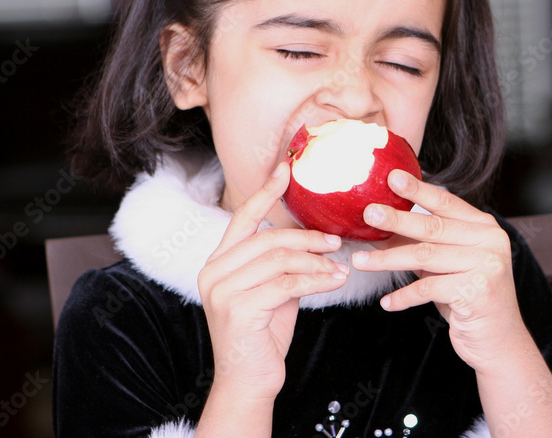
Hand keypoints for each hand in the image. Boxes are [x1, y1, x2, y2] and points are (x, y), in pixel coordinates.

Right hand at [196, 162, 348, 399]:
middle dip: (307, 237)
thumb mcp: (273, 291)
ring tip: (339, 268)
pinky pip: (286, 284)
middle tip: (336, 242)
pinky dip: (316, 280)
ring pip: (278, 259)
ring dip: (316, 261)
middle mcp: (213, 272)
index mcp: (218, 262)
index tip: (286, 169)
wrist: (249, 382)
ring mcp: (221, 291)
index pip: (243, 217)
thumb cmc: (263, 335)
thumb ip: (282, 264)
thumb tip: (315, 239)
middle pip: (268, 238)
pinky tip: (334, 282)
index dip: (265, 191)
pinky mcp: (237, 310)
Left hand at [350, 169, 530, 372]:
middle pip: (433, 227)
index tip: (392, 178)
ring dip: (388, 260)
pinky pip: (428, 289)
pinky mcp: (477, 292)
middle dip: (396, 220)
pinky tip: (387, 302)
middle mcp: (490, 241)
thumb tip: (381, 227)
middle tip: (368, 214)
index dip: (418, 189)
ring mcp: (487, 266)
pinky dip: (403, 296)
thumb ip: (424, 244)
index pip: (446, 203)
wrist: (499, 341)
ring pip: (425, 257)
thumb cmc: (468, 298)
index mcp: (485, 227)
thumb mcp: (447, 265)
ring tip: (361, 262)